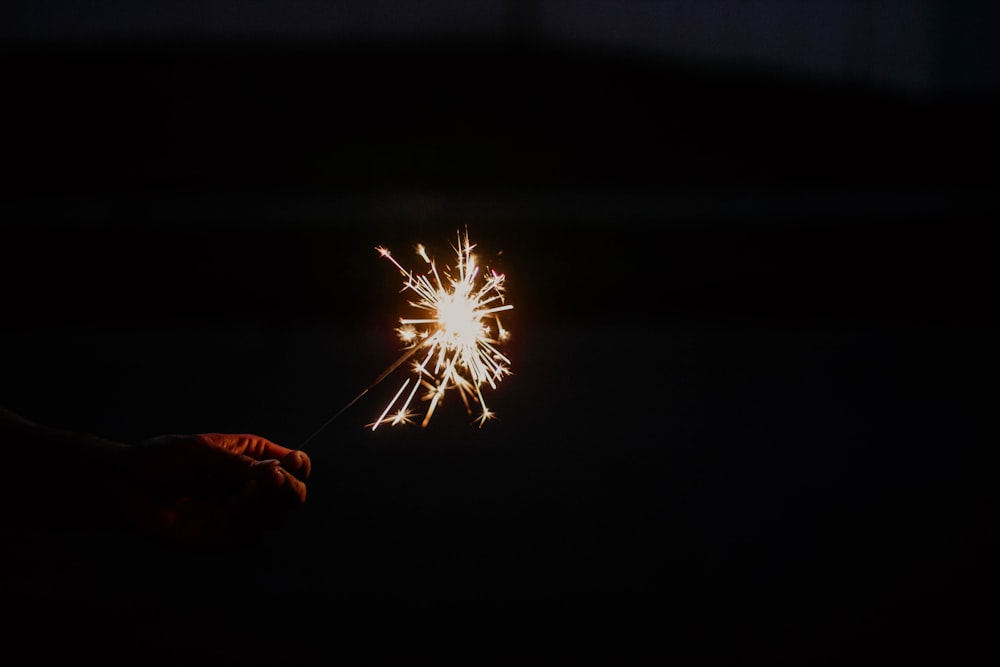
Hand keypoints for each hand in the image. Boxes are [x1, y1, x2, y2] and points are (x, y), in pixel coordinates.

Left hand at [119, 432, 310, 546]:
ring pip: (278, 517)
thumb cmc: (159, 460)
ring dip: (266, 509)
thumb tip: (276, 471)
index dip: (299, 467)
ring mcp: (241, 511)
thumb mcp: (199, 451)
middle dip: (289, 491)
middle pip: (295, 493)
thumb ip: (237, 464)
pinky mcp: (226, 534)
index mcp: (252, 455)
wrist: (125, 488)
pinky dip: (247, 526)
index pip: (296, 464)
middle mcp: (253, 484)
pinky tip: (226, 514)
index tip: (284, 468)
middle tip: (265, 487)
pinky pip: (252, 536)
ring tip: (240, 497)